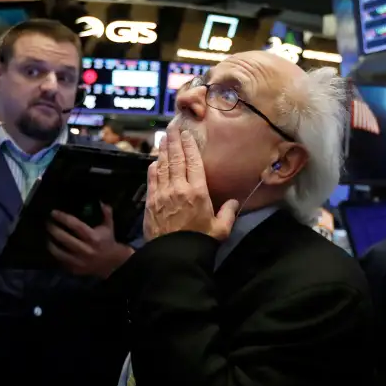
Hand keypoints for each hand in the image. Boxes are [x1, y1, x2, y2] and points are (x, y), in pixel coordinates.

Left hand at [47, 203, 132, 277]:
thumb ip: (106, 213)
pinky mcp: (75, 269)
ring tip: (48, 236)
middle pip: (63, 238)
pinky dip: (55, 254)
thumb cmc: (108, 242)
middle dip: (53, 229)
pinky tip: (53, 248)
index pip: (74, 224)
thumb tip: (101, 202)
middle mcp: (85, 249)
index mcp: (93, 237)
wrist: (113, 264)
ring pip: (58, 251)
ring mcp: (79, 261)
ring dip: (50, 242)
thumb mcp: (109, 226)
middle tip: (48, 223)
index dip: (62, 217)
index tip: (53, 213)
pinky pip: (60, 261)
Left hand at [144, 127, 238, 241]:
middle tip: (172, 127)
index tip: (187, 135)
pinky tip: (154, 161)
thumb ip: (228, 213)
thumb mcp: (220, 230)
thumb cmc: (199, 243)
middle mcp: (179, 188)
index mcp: (198, 192)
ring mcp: (162, 194)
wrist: (174, 257)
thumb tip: (235, 202)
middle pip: (176, 159)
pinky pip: (152, 179)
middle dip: (174, 141)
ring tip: (163, 138)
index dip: (189, 146)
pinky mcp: (151, 202)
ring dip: (162, 150)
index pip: (193, 162)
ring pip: (163, 166)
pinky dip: (153, 167)